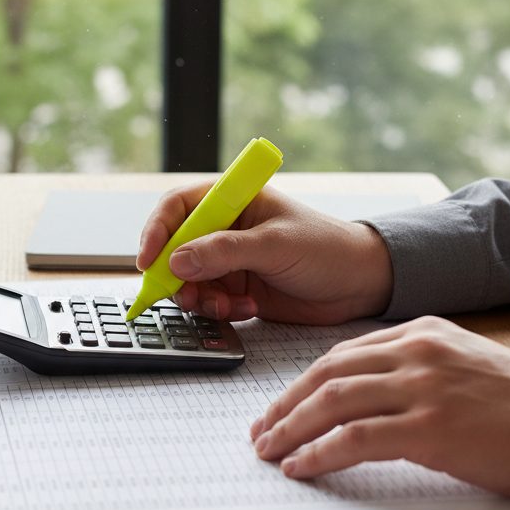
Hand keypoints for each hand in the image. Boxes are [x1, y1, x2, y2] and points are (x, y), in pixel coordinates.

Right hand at [136, 183, 393, 323]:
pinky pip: (208, 301)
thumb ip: (224, 252)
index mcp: (231, 199)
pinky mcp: (236, 288)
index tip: (148, 261)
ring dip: (199, 296)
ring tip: (226, 304)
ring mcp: (228, 260)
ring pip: (187, 280)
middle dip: (174, 274)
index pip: (177, 207)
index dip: (156, 231)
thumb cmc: (326, 248)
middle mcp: (223, 228)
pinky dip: (219, 309)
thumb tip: (176, 261)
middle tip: (185, 294)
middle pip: (174, 247)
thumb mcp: (274, 245)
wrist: (361, 284)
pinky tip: (247, 308)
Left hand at [252, 316, 509, 500]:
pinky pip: (355, 438)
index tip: (279, 406)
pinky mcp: (431, 428)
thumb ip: (412, 368)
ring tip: (268, 450)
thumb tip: (357, 397)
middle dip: (285, 404)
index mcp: (421, 332)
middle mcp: (416, 352)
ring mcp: (423, 388)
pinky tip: (299, 465)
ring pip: (333, 401)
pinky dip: (319, 452)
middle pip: (327, 373)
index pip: (341, 354)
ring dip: (291, 428)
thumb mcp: (461, 365)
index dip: (302, 383)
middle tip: (260, 430)